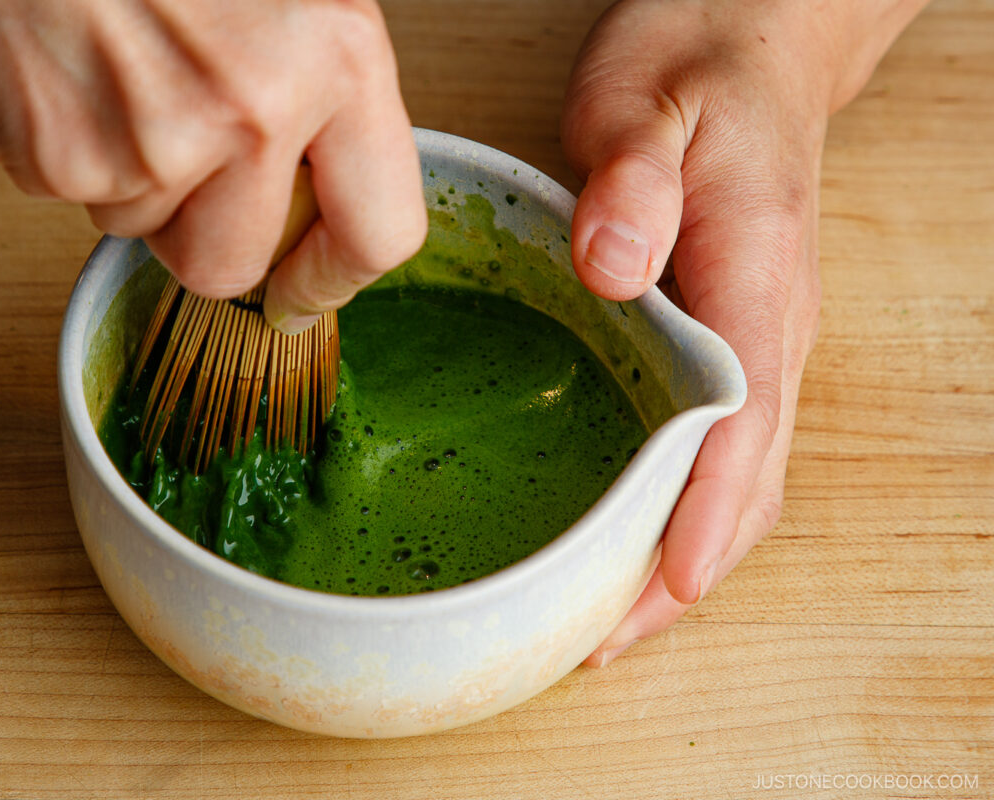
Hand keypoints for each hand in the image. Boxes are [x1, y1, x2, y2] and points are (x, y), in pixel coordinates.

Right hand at [0, 0, 426, 332]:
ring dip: (136, 181)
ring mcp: (155, 140)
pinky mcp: (61, 156)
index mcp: (337, 59)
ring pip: (148, 233)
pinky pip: (77, 200)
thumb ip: (327, 97)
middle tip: (182, 160)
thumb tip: (335, 204)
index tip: (304, 290)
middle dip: (203, 234)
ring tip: (122, 77)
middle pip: (232, 267)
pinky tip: (74, 74)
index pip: (377, 234)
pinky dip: (71, 151)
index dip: (333, 278)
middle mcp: (256, 107)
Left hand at [562, 0, 924, 665]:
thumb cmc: (697, 64)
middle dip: (682, 570)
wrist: (747, 39)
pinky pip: (715, 442)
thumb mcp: (650, 100)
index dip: (705, 518)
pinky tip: (624, 528)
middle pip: (748, 479)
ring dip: (680, 552)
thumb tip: (612, 266)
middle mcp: (772, 326)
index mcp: (757, 277)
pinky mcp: (728, 334)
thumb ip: (632, 178)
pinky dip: (678, 505)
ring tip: (603, 614)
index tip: (663, 592)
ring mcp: (757, 336)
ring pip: (737, 473)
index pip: (745, 424)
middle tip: (600, 641)